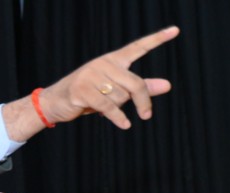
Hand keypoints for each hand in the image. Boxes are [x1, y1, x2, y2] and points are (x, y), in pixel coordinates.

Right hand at [4, 26, 179, 139]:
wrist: (54, 103)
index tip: (175, 31)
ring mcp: (91, 76)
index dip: (157, 39)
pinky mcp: (82, 91)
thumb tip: (167, 86)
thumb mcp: (114, 91)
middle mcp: (102, 64)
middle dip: (143, 101)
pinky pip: (109, 107)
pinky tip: (125, 124)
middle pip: (135, 83)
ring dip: (118, 109)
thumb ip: (141, 88)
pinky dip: (118, 118)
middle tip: (147, 115)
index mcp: (111, 60)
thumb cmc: (86, 96)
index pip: (137, 47)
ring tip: (105, 109)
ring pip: (120, 97)